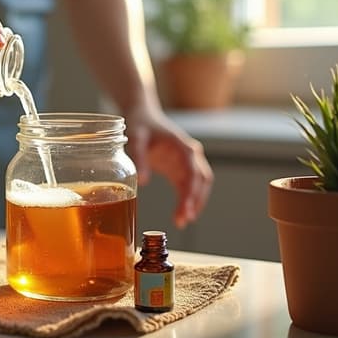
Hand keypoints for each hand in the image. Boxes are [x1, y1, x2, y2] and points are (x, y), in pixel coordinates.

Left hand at [124, 104, 212, 228]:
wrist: (142, 116)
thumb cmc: (140, 125)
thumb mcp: (136, 139)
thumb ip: (140, 158)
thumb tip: (143, 182)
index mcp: (183, 147)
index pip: (193, 173)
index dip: (191, 193)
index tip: (185, 210)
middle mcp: (190, 154)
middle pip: (201, 181)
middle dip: (195, 202)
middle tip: (183, 220)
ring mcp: (188, 161)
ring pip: (200, 185)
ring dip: (194, 203)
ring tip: (183, 221)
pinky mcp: (181, 168)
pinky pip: (189, 186)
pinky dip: (188, 200)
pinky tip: (182, 214)